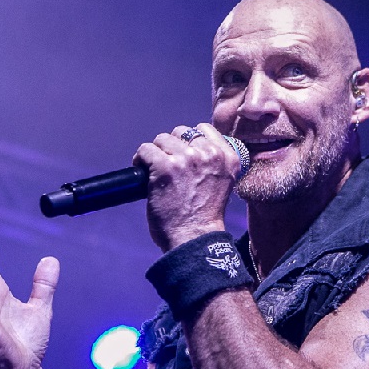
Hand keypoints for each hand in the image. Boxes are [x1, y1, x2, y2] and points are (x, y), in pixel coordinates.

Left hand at [132, 122, 240, 251]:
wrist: (194, 239)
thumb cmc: (204, 217)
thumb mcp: (222, 183)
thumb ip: (213, 163)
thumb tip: (191, 148)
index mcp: (228, 157)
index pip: (204, 129)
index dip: (188, 141)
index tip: (182, 155)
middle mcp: (210, 154)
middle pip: (181, 132)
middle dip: (171, 146)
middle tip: (167, 166)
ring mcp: (187, 159)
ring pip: (162, 139)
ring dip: (156, 153)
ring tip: (154, 170)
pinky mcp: (165, 167)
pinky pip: (146, 150)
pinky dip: (140, 159)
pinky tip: (142, 171)